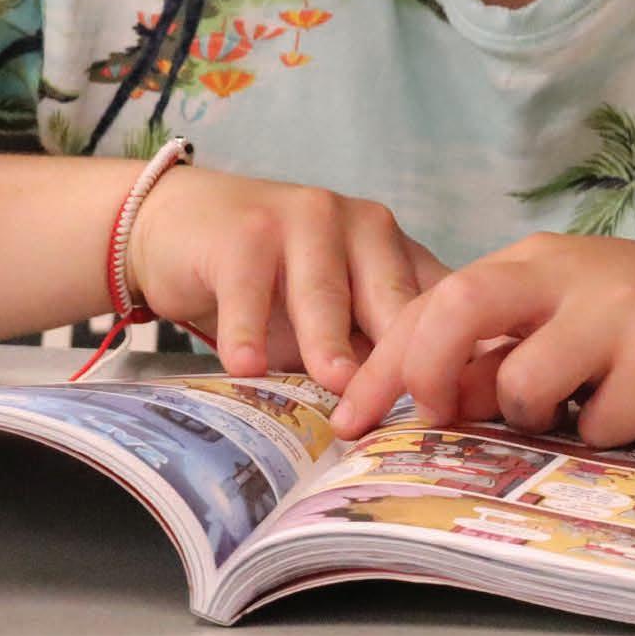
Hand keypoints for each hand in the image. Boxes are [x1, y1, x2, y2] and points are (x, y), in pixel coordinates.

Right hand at [125, 164, 450, 393]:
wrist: (184, 225)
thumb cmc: (271, 283)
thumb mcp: (333, 311)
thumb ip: (371, 346)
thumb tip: (421, 414)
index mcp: (393, 247)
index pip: (431, 302)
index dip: (445, 355)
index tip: (451, 412)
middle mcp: (361, 225)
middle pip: (389, 298)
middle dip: (397, 356)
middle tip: (407, 409)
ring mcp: (304, 220)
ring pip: (325, 293)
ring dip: (330, 341)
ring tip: (337, 384)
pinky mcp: (245, 232)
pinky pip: (250, 289)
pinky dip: (247, 330)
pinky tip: (246, 366)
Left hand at [329, 233, 634, 447]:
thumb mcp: (580, 313)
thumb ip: (510, 342)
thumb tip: (435, 394)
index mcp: (542, 260)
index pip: (437, 299)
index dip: (385, 361)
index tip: (347, 417)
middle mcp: (574, 273)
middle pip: (456, 309)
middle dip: (422, 372)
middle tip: (438, 416)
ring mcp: (621, 312)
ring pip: (522, 386)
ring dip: (536, 417)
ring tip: (582, 403)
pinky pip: (599, 425)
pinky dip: (608, 433)